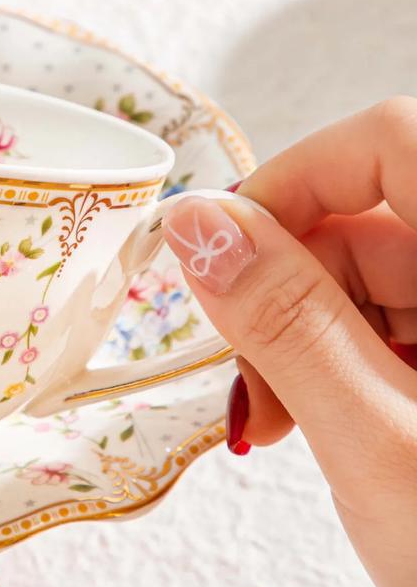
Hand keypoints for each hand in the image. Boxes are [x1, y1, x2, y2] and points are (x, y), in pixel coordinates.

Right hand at [162, 97, 416, 586]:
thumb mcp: (379, 444)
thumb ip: (286, 322)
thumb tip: (196, 224)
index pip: (388, 142)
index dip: (290, 180)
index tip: (212, 252)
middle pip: (367, 216)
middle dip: (280, 287)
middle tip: (241, 376)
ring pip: (369, 272)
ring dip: (298, 334)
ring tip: (277, 420)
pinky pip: (389, 317)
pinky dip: (335, 359)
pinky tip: (317, 419)